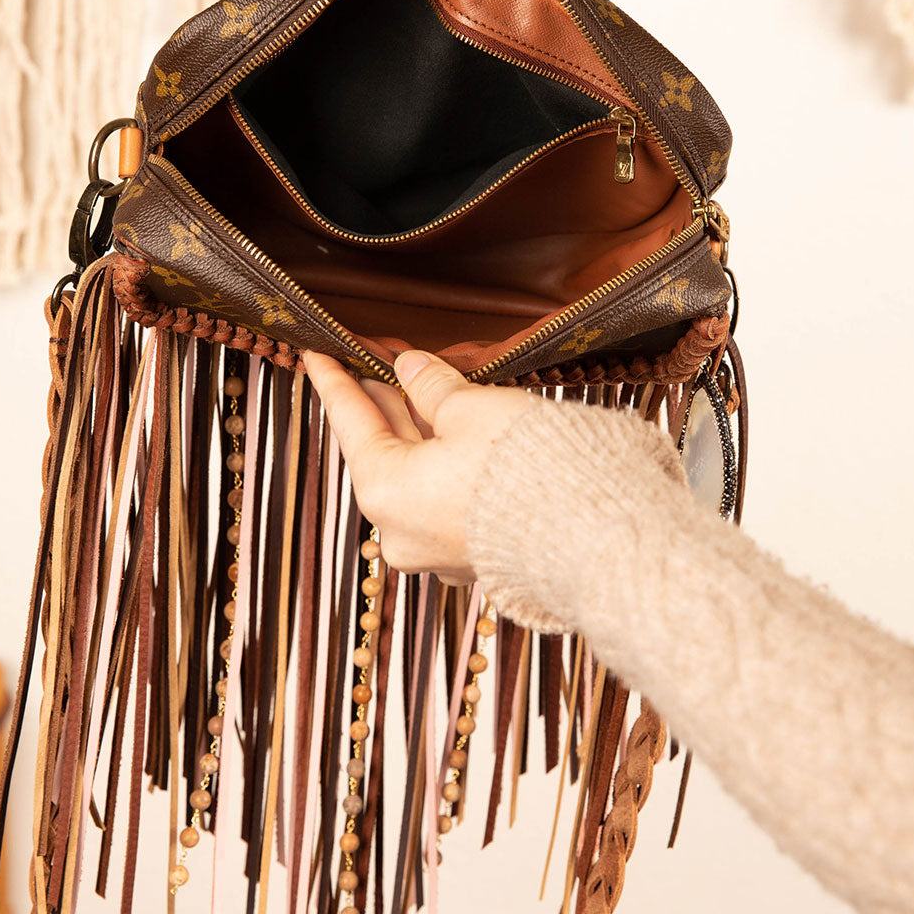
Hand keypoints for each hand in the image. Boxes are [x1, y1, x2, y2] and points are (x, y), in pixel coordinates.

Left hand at [302, 348, 538, 583]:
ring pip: (417, 478)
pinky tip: (461, 434)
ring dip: (421, 432)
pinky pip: (446, 501)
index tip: (316, 354)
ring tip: (424, 388)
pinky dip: (447, 465)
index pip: (350, 422)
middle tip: (380, 361)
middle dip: (386, 403)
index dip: (335, 381)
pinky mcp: (474, 558)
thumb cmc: (528, 468)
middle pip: (383, 452)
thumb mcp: (472, 407)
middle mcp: (400, 532)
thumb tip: (411, 368)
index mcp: (385, 492)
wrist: (596, 537)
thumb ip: (433, 386)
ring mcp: (438, 552)